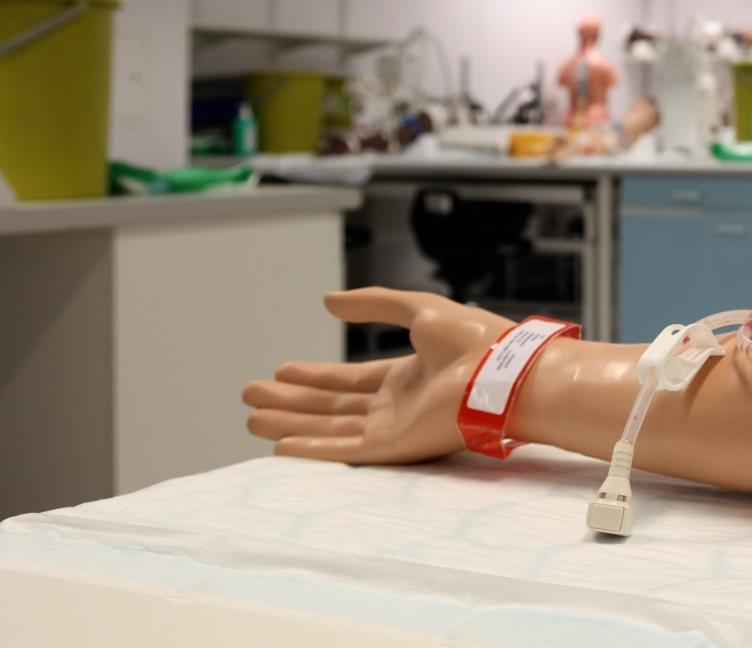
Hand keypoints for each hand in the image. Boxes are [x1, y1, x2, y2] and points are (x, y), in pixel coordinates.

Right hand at [243, 288, 511, 463]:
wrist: (501, 371)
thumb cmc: (473, 338)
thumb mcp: (417, 309)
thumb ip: (374, 305)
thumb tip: (328, 301)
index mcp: (407, 376)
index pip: (350, 380)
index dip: (315, 375)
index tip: (281, 369)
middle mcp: (397, 404)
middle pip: (332, 406)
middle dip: (291, 400)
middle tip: (251, 394)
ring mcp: (394, 427)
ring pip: (330, 428)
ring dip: (291, 422)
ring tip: (252, 418)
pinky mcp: (395, 446)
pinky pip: (344, 450)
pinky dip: (312, 448)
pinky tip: (280, 445)